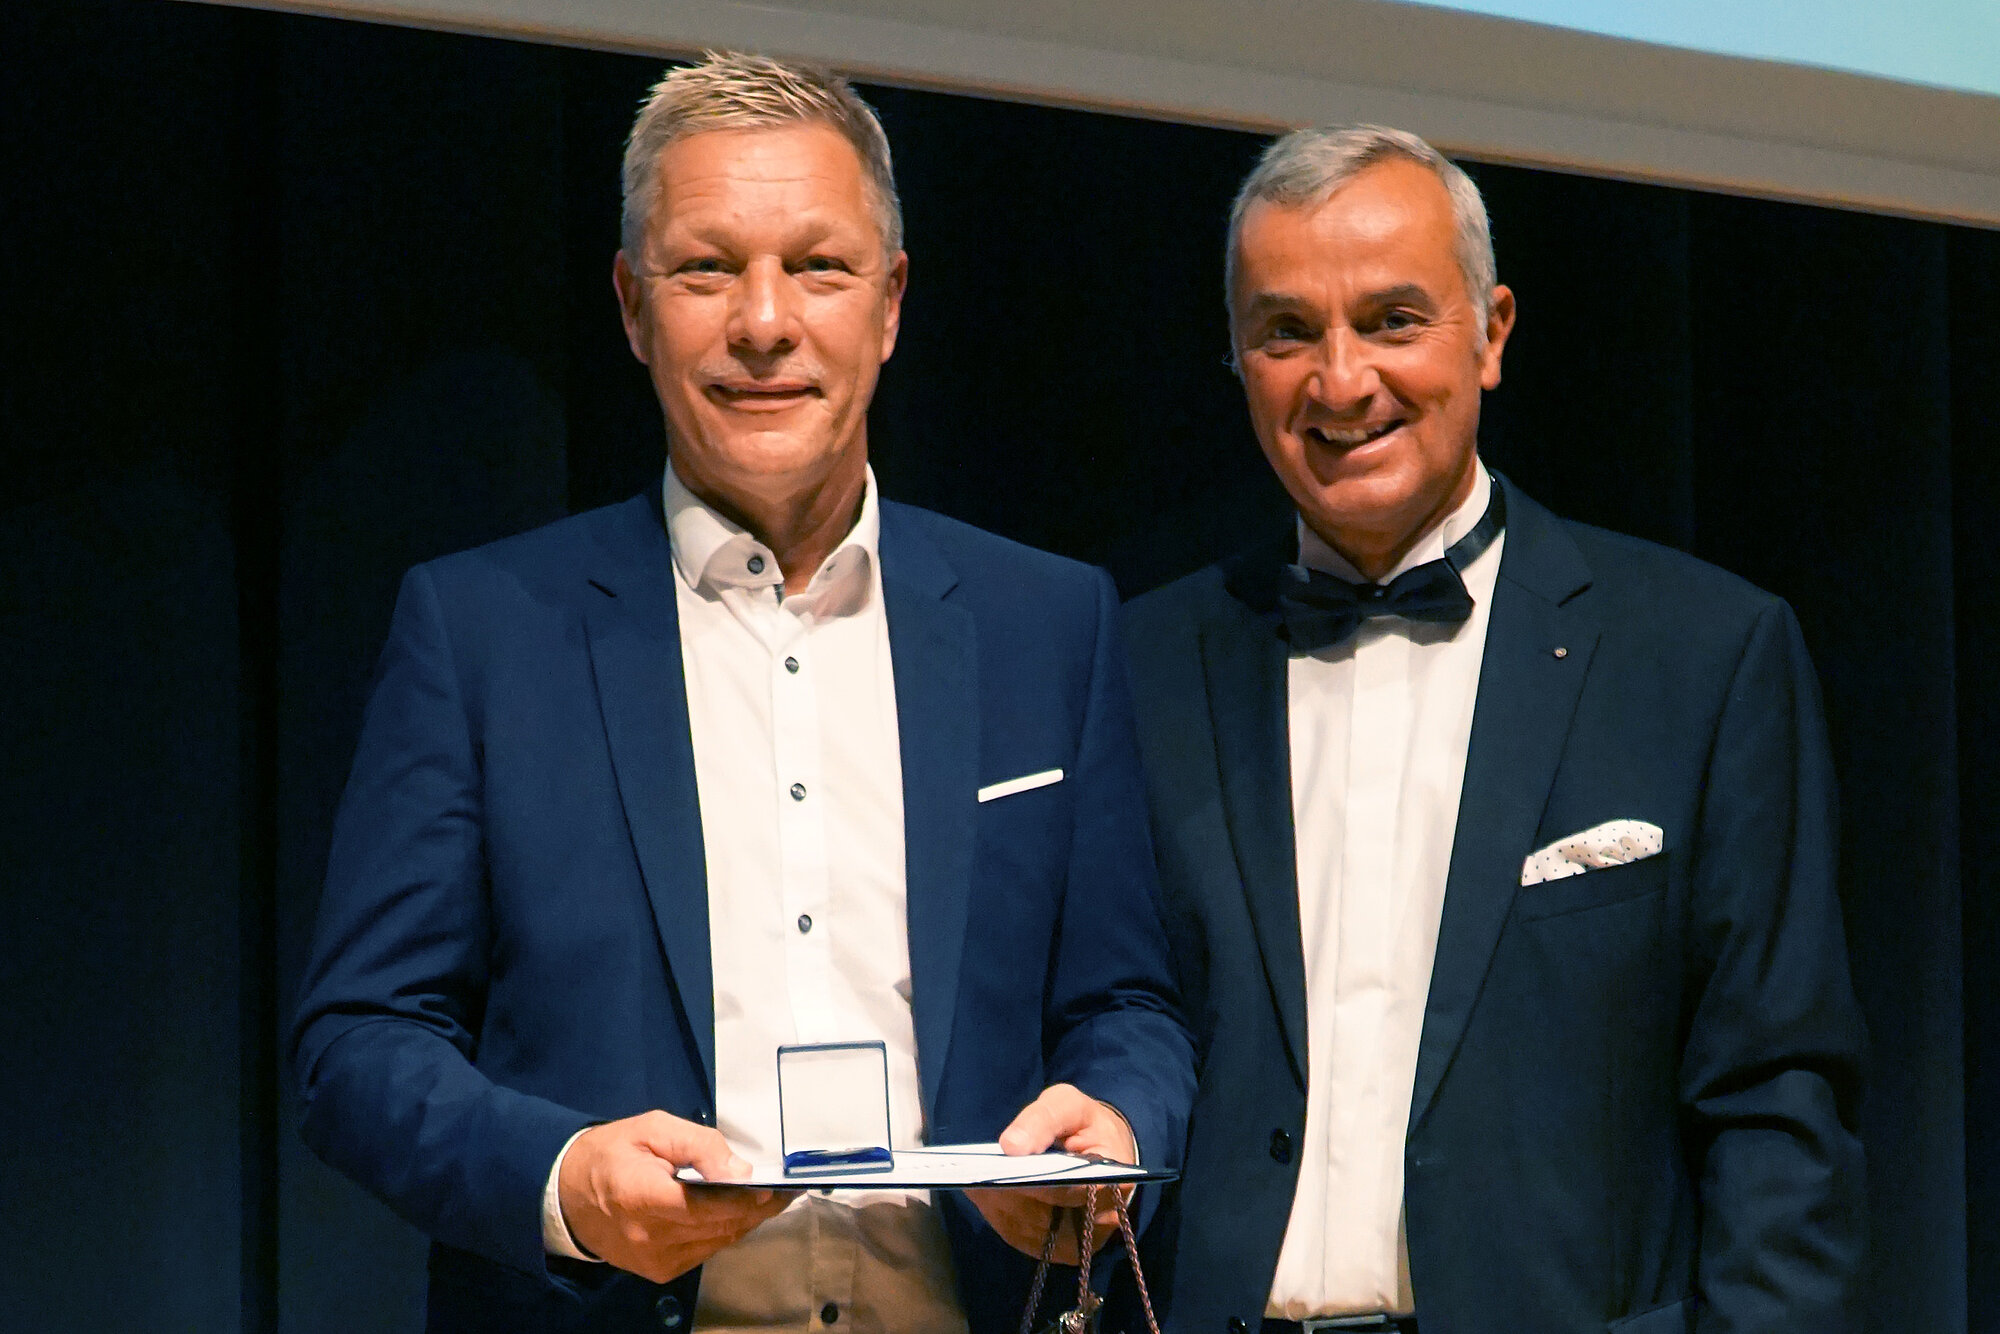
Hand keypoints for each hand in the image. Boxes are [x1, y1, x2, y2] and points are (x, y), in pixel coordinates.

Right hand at [557, 1110, 793, 1282]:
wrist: (565, 1193)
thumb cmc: (611, 1153)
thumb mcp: (653, 1129)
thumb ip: (699, 1146)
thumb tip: (741, 1173)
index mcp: (642, 1197)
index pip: (708, 1207)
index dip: (747, 1199)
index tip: (776, 1187)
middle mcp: (649, 1237)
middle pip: (719, 1227)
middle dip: (755, 1209)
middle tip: (781, 1191)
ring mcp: (653, 1261)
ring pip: (717, 1242)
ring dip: (742, 1222)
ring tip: (763, 1200)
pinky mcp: (657, 1272)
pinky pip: (703, 1252)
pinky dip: (721, 1233)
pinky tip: (730, 1214)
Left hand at [966, 1083, 1136, 1262]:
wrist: (1104, 1149)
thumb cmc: (1085, 1124)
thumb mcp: (1068, 1105)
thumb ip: (1042, 1120)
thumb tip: (1010, 1146)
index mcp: (1114, 1180)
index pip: (1072, 1192)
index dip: (1035, 1184)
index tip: (1003, 1171)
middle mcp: (1102, 1219)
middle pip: (1046, 1216)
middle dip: (1009, 1194)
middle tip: (977, 1174)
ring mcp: (1081, 1239)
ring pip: (1029, 1230)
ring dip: (998, 1206)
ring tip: (974, 1180)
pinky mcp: (1060, 1249)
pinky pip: (1022, 1237)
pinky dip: (1000, 1215)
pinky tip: (983, 1193)